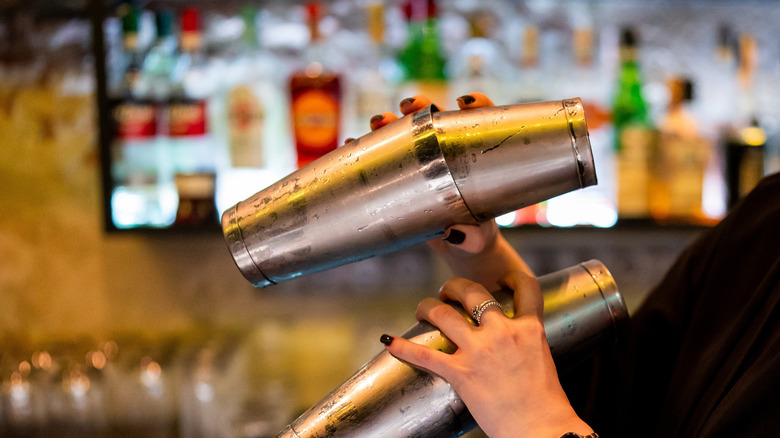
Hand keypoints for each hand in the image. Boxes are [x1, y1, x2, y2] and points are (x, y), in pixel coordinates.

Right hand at [364, 92, 531, 288]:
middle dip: (419, 105)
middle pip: (434, 117)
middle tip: (407, 107)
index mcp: (475, 156)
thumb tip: (456, 233)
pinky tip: (352, 145)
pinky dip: (365, 148)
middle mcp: (447, 150)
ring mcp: (422, 161)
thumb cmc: (477, 236)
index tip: (463, 103)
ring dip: (388, 121)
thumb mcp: (479, 237)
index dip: (475, 104)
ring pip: (403, 132)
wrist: (459, 248)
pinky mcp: (400, 175)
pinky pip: (380, 156)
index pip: (479, 120)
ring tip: (377, 122)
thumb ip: (474, 237)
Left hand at [382, 271, 592, 437]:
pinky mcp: (460, 373)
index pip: (525, 288)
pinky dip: (403, 347)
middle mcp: (502, 333)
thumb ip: (526, 342)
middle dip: (455, 287)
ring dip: (428, 307)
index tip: (502, 278)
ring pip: (443, 314)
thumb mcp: (542, 359)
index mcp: (529, 329)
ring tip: (424, 309)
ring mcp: (479, 352)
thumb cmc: (545, 403)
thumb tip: (514, 340)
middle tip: (448, 292)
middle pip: (473, 292)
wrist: (541, 429)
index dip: (513, 277)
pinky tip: (391, 341)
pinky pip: (425, 355)